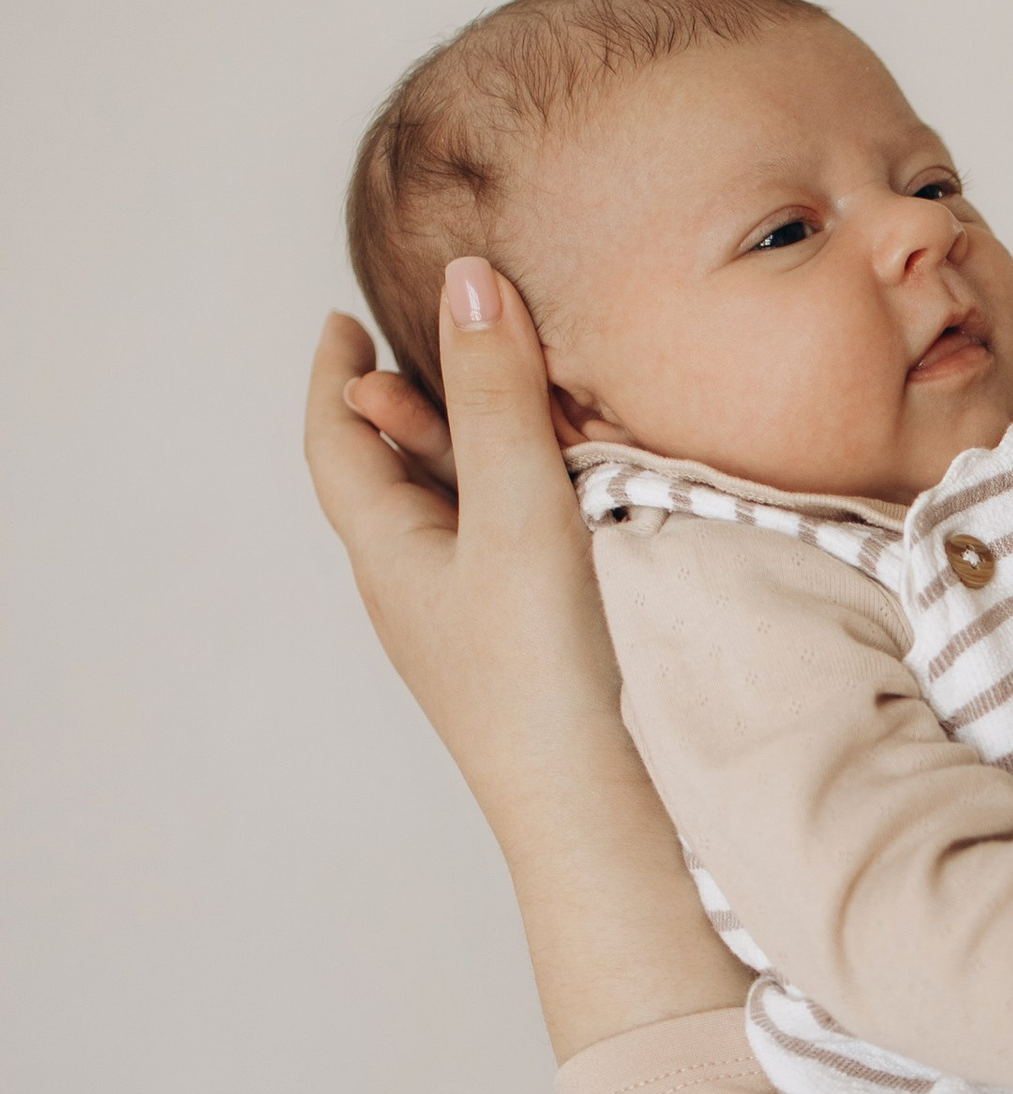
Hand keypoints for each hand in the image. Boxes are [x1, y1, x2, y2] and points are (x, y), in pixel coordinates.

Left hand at [305, 258, 739, 1058]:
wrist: (595, 814)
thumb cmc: (546, 674)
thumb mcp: (517, 509)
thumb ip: (498, 394)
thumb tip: (468, 279)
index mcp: (391, 554)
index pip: (337, 444)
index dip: (336, 377)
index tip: (343, 325)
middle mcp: (421, 592)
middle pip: (395, 476)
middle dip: (408, 405)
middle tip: (434, 348)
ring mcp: (474, 630)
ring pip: (458, 516)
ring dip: (472, 452)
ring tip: (509, 401)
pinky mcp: (532, 657)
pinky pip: (510, 556)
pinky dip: (524, 504)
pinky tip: (573, 497)